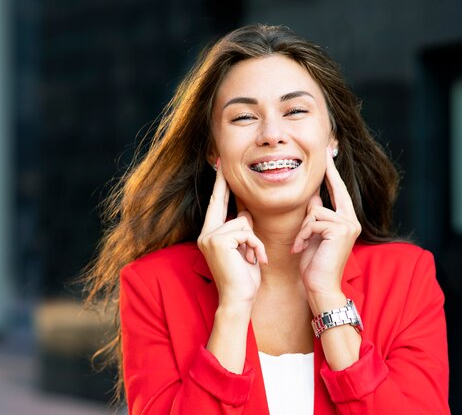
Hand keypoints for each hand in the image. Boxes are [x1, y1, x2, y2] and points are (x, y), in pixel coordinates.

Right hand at [197, 159, 267, 309]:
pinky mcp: (218, 240)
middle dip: (222, 183)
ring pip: (242, 221)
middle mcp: (206, 233)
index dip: (219, 187)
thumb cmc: (243, 278)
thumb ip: (242, 230)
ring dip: (254, 240)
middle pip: (221, 203)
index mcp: (210, 235)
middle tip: (220, 161)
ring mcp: (209, 236)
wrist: (238, 300)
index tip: (220, 169)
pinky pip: (245, 231)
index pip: (216, 206)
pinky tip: (254, 259)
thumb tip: (245, 212)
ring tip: (253, 257)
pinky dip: (255, 245)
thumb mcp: (244, 249)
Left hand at [291, 147, 361, 309]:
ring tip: (300, 245)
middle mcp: (352, 221)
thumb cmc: (314, 265)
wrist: (319, 287)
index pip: (339, 192)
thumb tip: (314, 199)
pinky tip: (300, 248)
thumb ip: (316, 217)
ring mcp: (348, 224)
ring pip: (315, 212)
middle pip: (330, 195)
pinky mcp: (341, 229)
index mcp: (347, 221)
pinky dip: (303, 234)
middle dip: (324, 183)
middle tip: (322, 162)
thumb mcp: (313, 236)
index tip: (329, 154)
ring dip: (302, 230)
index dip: (333, 174)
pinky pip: (313, 221)